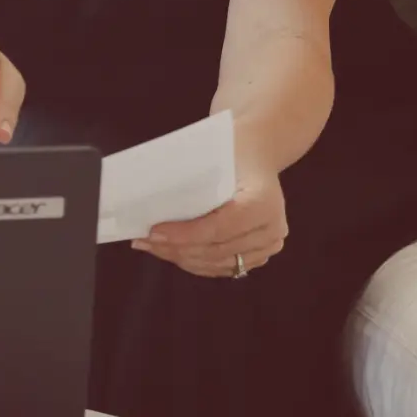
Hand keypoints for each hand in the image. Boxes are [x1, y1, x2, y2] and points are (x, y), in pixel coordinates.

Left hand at [133, 152, 286, 278]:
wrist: (259, 153)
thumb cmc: (233, 150)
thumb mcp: (215, 157)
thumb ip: (191, 182)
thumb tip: (153, 204)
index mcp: (263, 203)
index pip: (217, 228)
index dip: (184, 235)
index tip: (154, 232)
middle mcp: (271, 229)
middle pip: (216, 250)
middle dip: (176, 248)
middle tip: (144, 242)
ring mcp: (269, 245)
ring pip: (217, 262)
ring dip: (182, 258)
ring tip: (153, 248)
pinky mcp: (261, 254)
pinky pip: (224, 266)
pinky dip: (197, 263)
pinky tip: (174, 254)